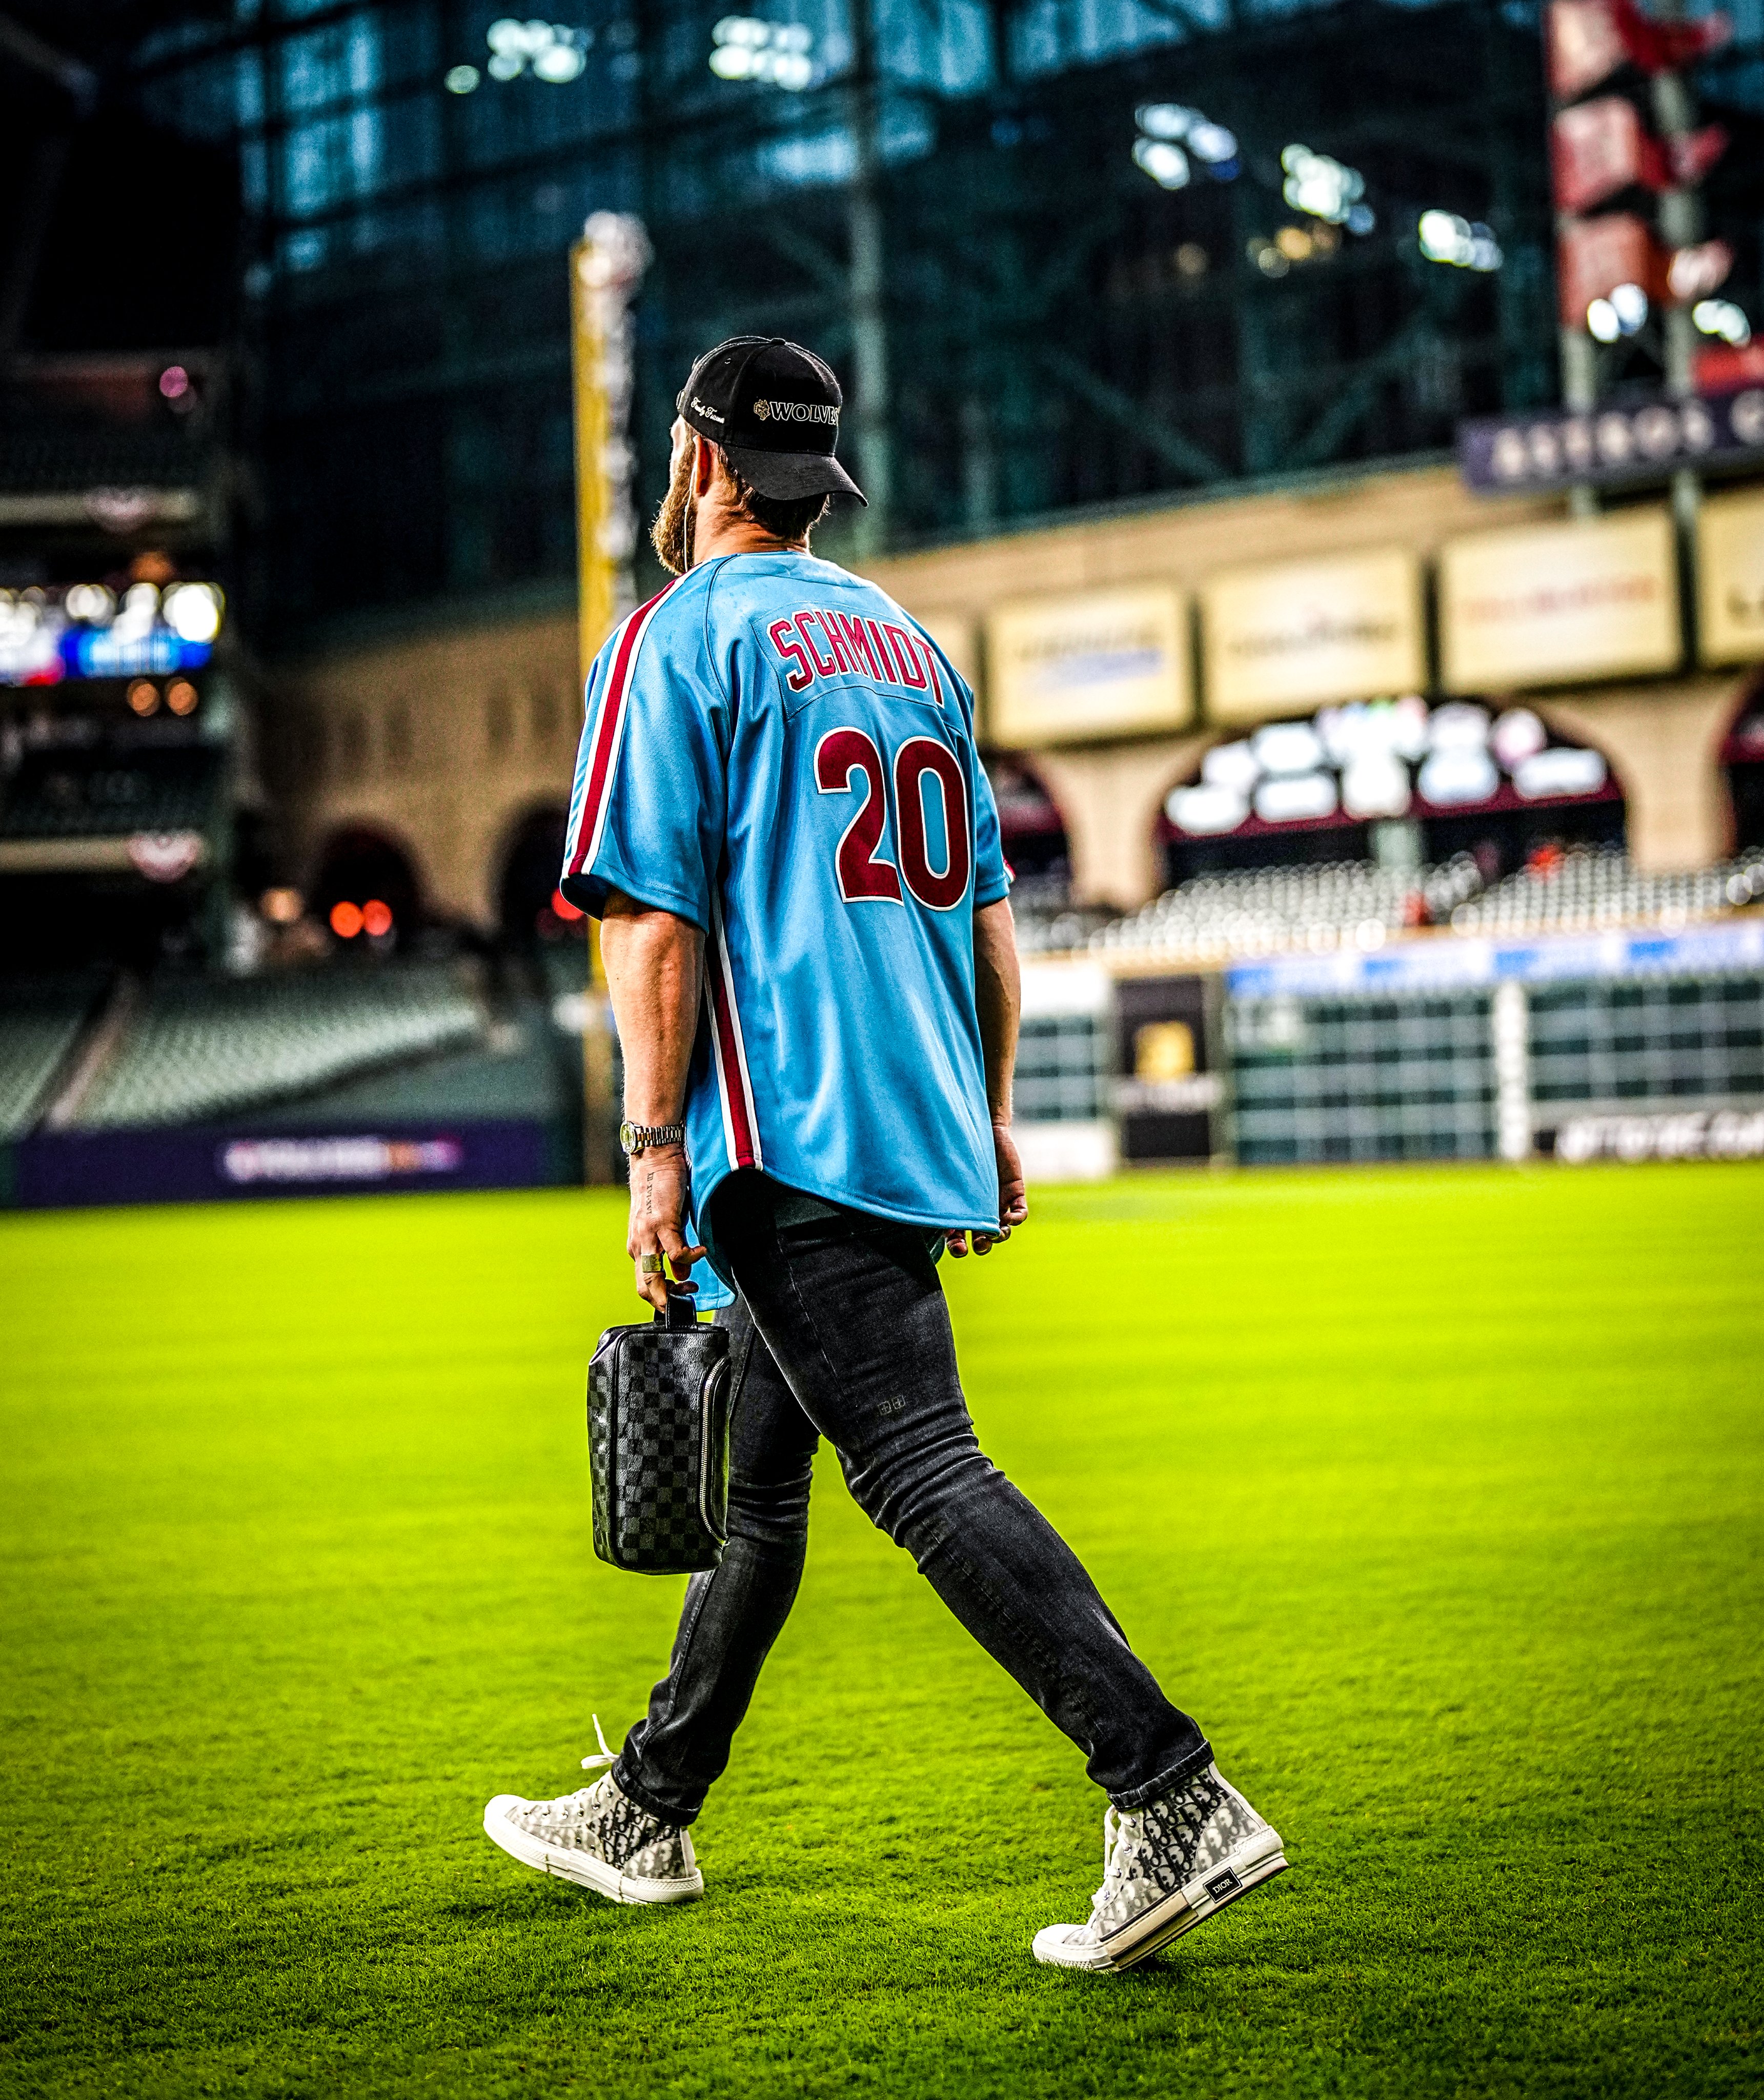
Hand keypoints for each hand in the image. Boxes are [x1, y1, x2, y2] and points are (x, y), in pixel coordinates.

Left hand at [626, 1143, 707, 1310]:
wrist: (654, 1158)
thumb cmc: (662, 1188)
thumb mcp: (665, 1224)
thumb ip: (671, 1251)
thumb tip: (680, 1274)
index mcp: (639, 1246)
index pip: (644, 1285)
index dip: (662, 1298)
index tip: (682, 1297)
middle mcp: (639, 1244)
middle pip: (645, 1287)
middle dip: (666, 1301)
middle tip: (688, 1296)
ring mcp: (647, 1234)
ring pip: (653, 1277)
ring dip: (675, 1287)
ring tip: (693, 1281)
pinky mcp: (662, 1222)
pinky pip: (677, 1253)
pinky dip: (692, 1258)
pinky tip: (703, 1250)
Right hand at [945, 1119, 1028, 1259]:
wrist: (982, 1127)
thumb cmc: (958, 1147)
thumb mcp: (946, 1170)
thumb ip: (939, 1187)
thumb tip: (920, 1205)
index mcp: (960, 1207)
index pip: (957, 1235)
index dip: (957, 1246)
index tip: (958, 1249)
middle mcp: (980, 1208)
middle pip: (981, 1237)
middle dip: (982, 1245)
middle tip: (981, 1246)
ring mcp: (999, 1202)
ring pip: (1002, 1229)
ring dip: (1000, 1236)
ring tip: (997, 1233)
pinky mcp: (1014, 1192)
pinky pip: (1019, 1213)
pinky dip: (1016, 1219)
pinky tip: (1010, 1219)